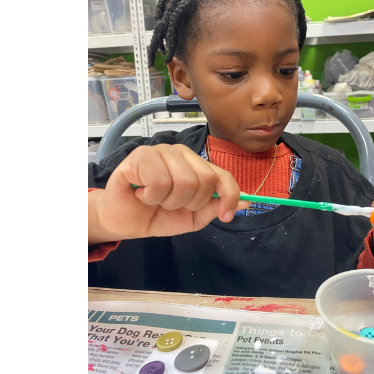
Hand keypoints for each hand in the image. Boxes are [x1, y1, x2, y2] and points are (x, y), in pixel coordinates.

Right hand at [89, 144, 247, 243]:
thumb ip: (216, 206)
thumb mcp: (194, 216)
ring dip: (167, 201)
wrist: (126, 222)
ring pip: (183, 181)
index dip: (229, 196)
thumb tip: (247, 203)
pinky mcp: (140, 155)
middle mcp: (181, 153)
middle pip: (204, 180)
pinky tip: (142, 193)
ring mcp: (161, 151)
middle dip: (189, 203)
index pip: (223, 175)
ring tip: (154, 199)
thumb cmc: (158, 214)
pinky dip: (151, 195)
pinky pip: (159, 180)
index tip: (226, 215)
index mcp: (196, 165)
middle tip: (171, 204)